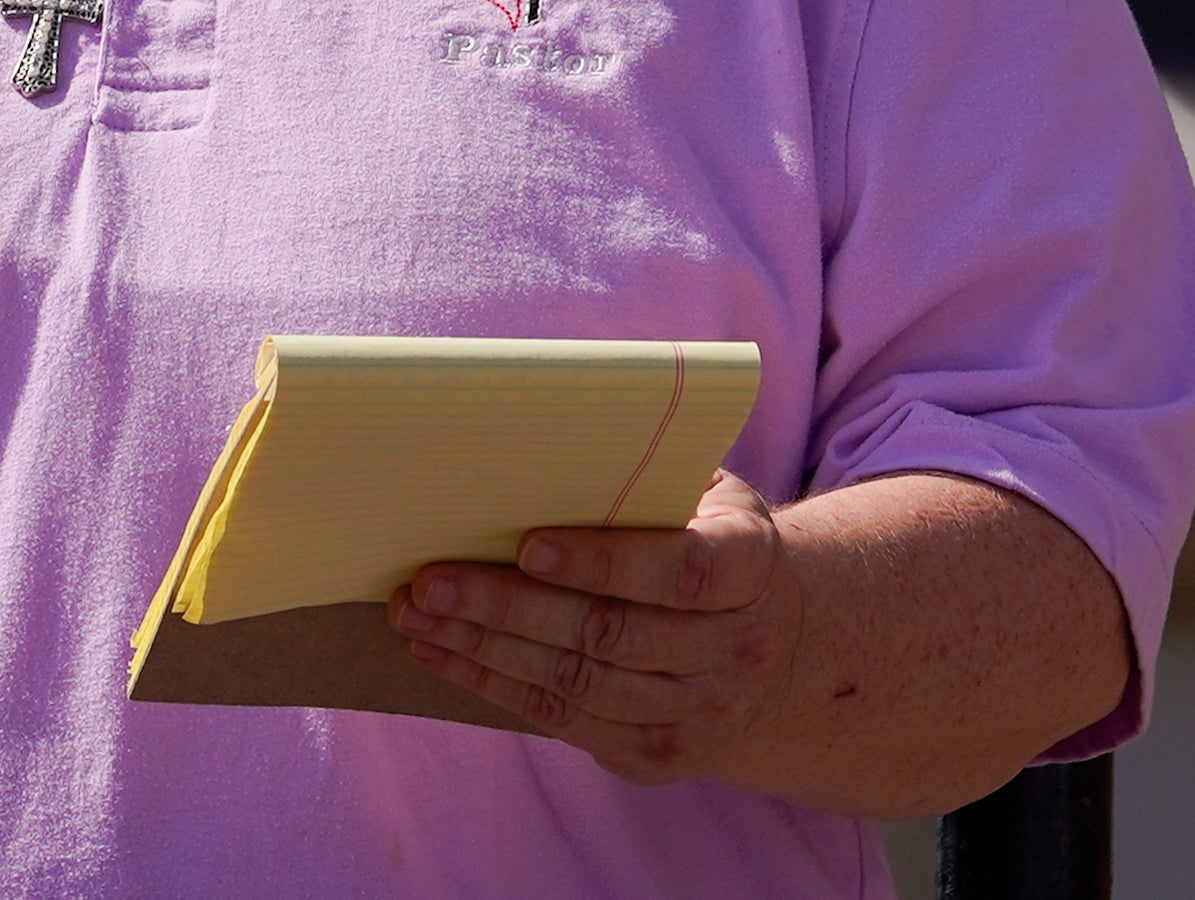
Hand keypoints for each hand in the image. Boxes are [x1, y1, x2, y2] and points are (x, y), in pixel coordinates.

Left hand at [389, 470, 793, 783]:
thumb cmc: (713, 539)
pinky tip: (444, 654)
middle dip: (509, 609)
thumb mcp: (710, 495)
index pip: (680, 571)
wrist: (777, 646)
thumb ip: (650, 475)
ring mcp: (699, 713)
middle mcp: (735, 650)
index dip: (603, 561)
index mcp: (751, 568)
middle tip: (430, 583)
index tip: (527, 545)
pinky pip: (565, 720)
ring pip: (578, 684)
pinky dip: (496, 686)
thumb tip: (548, 441)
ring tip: (417, 617)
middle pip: (610, 634)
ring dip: (485, 651)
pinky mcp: (658, 754)